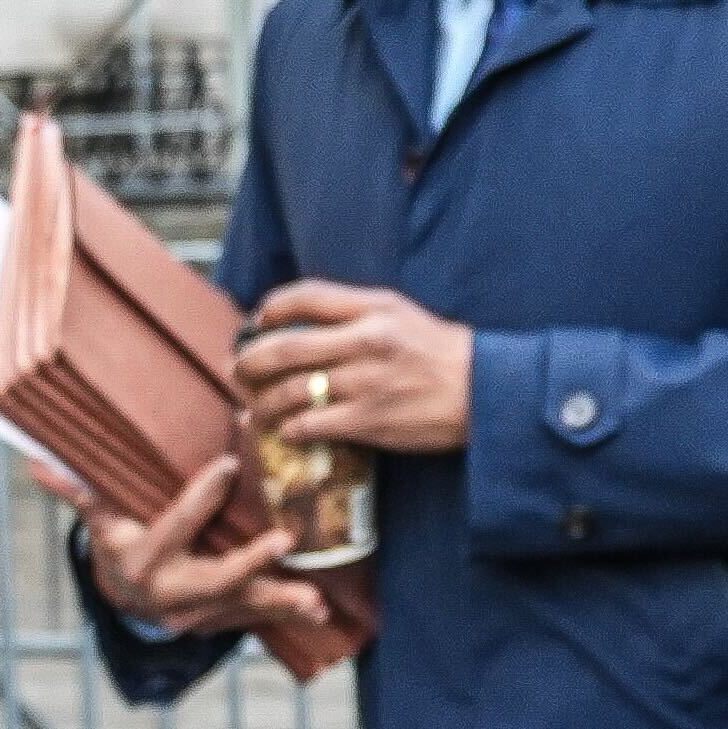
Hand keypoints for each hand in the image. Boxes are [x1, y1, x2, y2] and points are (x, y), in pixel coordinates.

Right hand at [77, 452, 346, 656]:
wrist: (124, 598)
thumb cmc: (119, 544)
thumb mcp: (101, 519)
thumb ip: (80, 492)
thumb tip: (38, 462)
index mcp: (142, 560)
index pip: (174, 526)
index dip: (200, 497)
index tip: (229, 466)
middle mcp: (170, 592)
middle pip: (214, 579)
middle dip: (249, 562)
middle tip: (284, 540)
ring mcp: (196, 614)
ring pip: (243, 606)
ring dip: (282, 602)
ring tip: (318, 602)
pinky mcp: (218, 622)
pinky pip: (255, 618)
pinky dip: (287, 615)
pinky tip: (321, 615)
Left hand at [233, 280, 474, 454]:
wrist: (487, 392)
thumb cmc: (444, 354)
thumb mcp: (403, 316)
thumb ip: (357, 314)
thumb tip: (303, 323)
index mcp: (375, 308)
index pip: (305, 297)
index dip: (269, 308)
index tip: (257, 322)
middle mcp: (366, 341)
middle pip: (283, 347)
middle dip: (249, 362)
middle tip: (239, 370)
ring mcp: (365, 382)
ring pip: (288, 391)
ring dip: (262, 403)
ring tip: (256, 408)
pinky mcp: (368, 419)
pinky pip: (309, 424)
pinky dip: (290, 430)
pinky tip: (288, 431)